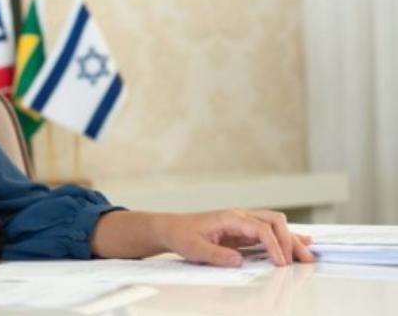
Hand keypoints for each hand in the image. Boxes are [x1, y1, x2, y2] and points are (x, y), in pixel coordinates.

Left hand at [154, 209, 314, 266]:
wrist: (172, 229)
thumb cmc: (182, 235)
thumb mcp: (195, 248)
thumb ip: (216, 254)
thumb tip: (239, 261)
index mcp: (230, 217)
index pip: (260, 227)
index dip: (274, 245)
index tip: (280, 262)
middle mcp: (240, 216)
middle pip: (274, 222)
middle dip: (290, 240)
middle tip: (302, 260)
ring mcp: (243, 223)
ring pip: (275, 226)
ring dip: (291, 240)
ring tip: (307, 256)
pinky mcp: (244, 232)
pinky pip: (269, 233)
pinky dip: (285, 239)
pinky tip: (301, 243)